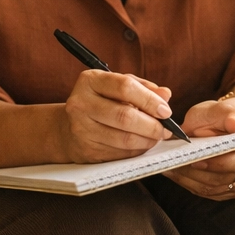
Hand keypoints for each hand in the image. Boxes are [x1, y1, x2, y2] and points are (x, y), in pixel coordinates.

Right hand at [59, 70, 173, 162]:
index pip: (125, 87)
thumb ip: (144, 88)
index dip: (150, 100)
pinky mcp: (86, 150)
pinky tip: (142, 144)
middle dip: (152, 125)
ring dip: (147, 140)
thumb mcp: (119, 87)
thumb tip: (165, 95)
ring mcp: (81, 129)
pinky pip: (120, 153)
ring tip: (157, 137)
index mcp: (90, 80)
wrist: (69, 127)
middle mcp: (81, 103)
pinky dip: (137, 150)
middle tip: (166, 129)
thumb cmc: (101, 102)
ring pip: (124, 138)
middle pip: (125, 116)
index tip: (166, 111)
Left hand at [162, 97, 234, 200]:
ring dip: (190, 180)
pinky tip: (177, 174)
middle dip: (199, 173)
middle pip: (227, 178)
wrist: (229, 124)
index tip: (197, 159)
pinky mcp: (232, 189)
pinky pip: (211, 192)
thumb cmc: (223, 115)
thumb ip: (227, 115)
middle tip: (176, 164)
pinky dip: (191, 184)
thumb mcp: (221, 108)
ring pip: (216, 188)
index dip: (220, 163)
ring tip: (171, 168)